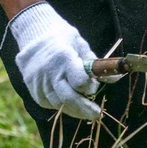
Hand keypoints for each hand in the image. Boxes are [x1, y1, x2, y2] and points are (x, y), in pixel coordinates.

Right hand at [9, 2, 100, 119]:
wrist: (33, 32)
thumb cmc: (62, 37)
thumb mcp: (81, 44)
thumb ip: (95, 64)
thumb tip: (114, 78)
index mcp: (64, 57)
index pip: (79, 82)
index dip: (90, 87)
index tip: (94, 86)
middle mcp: (49, 71)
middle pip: (69, 98)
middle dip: (85, 109)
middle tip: (97, 115)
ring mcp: (38, 81)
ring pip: (58, 103)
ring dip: (74, 110)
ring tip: (85, 112)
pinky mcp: (32, 87)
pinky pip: (48, 102)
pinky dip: (60, 105)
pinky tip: (69, 104)